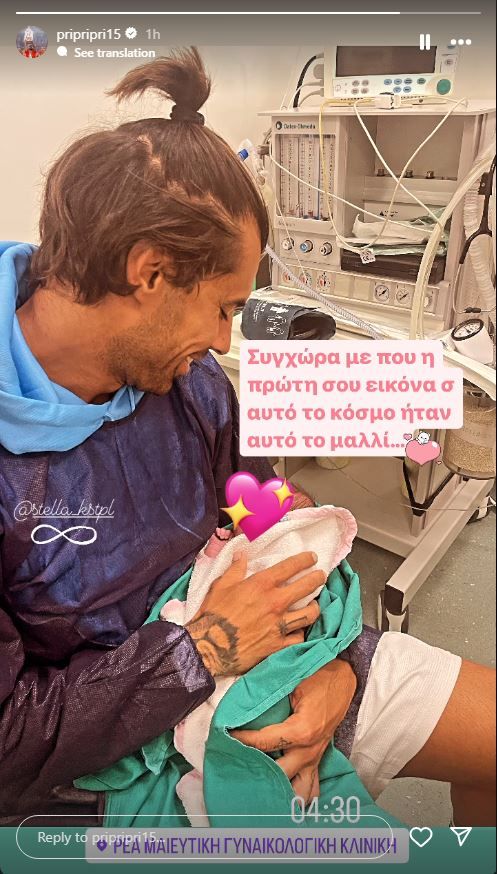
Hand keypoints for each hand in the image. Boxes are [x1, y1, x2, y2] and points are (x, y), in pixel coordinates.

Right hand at [185, 551, 322, 676]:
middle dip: (318, 578)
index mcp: (261, 585)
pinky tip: (299, 630)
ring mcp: (279, 625)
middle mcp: (275, 603)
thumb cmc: (212, 614)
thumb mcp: (221, 585)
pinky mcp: (278, 645)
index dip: (304, 560)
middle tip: (321, 576)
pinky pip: (299, 638)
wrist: (208, 646)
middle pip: (306, 587)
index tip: (312, 558)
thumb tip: (242, 554)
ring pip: (309, 614)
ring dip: (315, 607)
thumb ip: (235, 569)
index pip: (290, 567)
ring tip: (315, 605)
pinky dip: (301, 633)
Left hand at [231, 658, 356, 802]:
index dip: (242, 739)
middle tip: (237, 762)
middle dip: (256, 771)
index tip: (227, 735)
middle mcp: (308, 750)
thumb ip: (269, 697)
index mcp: (301, 731)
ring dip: (281, 791)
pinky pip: (312, 788)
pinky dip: (298, 793)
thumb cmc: (318, 676)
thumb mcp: (292, 682)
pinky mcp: (318, 759)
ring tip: (260, 785)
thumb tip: (243, 706)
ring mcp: (315, 758)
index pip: (263, 743)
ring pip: (299, 792)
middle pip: (277, 775)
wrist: (343, 677)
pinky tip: (282, 790)